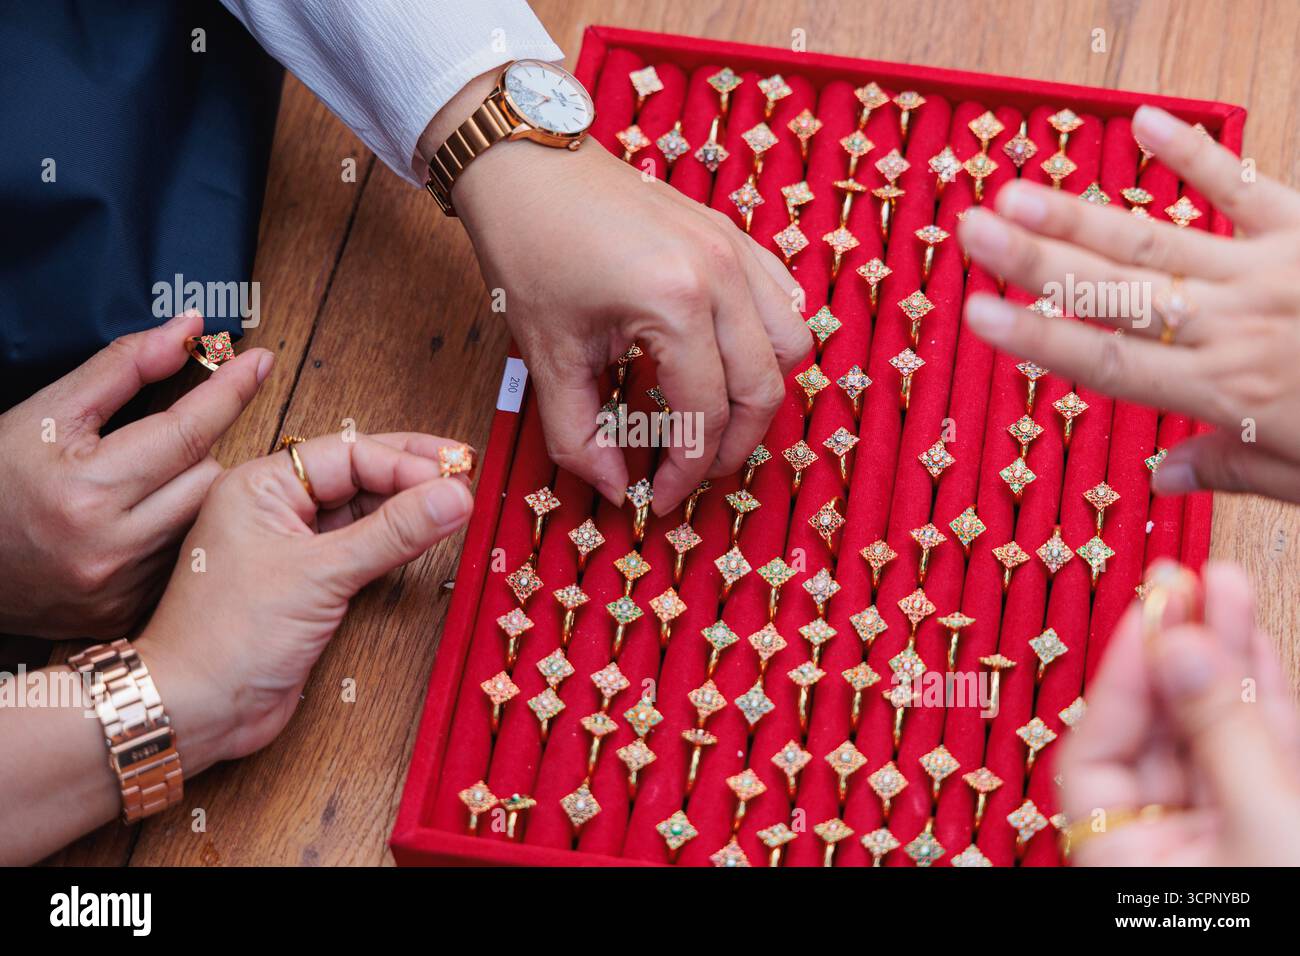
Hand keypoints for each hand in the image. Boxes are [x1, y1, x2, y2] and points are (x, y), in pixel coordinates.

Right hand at [0, 312, 271, 637]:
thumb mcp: (48, 412)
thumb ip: (123, 367)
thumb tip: (187, 329)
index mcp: (88, 489)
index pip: (187, 430)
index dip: (229, 391)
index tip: (261, 362)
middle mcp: (112, 547)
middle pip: (207, 478)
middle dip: (192, 453)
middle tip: (151, 450)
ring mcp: (123, 588)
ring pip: (202, 519)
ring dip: (186, 494)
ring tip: (137, 489)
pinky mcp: (129, 613)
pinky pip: (184, 558)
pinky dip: (173, 535)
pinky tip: (134, 529)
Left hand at [135, 431, 473, 764]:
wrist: (195, 712)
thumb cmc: (227, 639)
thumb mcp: (321, 575)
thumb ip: (394, 532)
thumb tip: (454, 495)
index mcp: (260, 486)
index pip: (349, 452)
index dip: (406, 463)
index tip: (455, 478)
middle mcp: (275, 508)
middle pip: (358, 473)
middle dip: (413, 473)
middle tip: (466, 473)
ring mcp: (291, 546)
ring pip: (363, 510)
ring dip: (408, 507)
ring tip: (457, 503)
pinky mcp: (307, 584)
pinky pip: (361, 547)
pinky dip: (395, 541)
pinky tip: (426, 536)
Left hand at [453, 136, 810, 513]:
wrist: (525, 164)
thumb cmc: (529, 247)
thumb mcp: (545, 354)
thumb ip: (578, 435)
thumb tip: (614, 488)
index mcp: (675, 303)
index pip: (704, 415)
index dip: (684, 472)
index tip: (655, 499)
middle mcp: (721, 274)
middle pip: (763, 390)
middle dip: (731, 448)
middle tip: (689, 474)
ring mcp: (735, 248)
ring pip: (792, 345)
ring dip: (761, 394)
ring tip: (714, 420)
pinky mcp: (733, 235)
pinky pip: (784, 299)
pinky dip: (770, 341)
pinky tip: (728, 360)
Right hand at [958, 105, 1299, 502]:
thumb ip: (1239, 468)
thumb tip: (1165, 473)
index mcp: (1231, 392)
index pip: (1108, 364)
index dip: (1037, 339)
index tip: (977, 317)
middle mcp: (1238, 325)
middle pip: (1113, 292)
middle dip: (1034, 261)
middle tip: (971, 229)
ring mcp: (1271, 270)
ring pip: (1156, 240)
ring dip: (1081, 214)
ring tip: (1018, 190)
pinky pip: (1245, 186)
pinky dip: (1196, 154)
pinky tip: (1144, 124)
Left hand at [1059, 561, 1299, 864]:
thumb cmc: (1298, 922)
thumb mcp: (1266, 830)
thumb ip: (1223, 737)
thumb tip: (1179, 644)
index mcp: (1126, 867)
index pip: (1094, 756)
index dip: (1119, 676)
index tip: (1150, 608)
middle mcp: (1167, 853)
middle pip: (1153, 735)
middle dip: (1175, 653)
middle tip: (1186, 578)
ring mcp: (1227, 837)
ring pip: (1211, 735)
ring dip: (1224, 660)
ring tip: (1227, 585)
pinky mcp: (1277, 828)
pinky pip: (1261, 755)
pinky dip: (1265, 701)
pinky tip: (1255, 642)